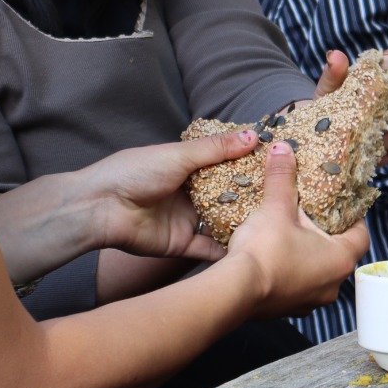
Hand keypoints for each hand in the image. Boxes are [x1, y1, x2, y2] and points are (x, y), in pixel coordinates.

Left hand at [67, 129, 265, 262]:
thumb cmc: (133, 172)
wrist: (100, 207)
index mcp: (187, 167)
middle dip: (252, 198)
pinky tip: (253, 252)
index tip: (279, 164)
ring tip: (277, 226)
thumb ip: (216, 149)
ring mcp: (187, 220)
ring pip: (222, 223)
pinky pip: (209, 249)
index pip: (224, 166)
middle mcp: (190, 194)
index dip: (248, 166)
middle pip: (227, 197)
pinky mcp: (181, 244)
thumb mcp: (178, 155)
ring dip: (243, 225)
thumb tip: (253, 136)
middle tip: (287, 199)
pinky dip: (227, 251)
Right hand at [225, 139, 370, 316]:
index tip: (342, 204)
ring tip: (290, 233)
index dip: (353, 217)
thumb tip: (283, 150)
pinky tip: (273, 256)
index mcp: (340, 260)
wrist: (234, 290)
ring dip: (308, 254)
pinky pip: (297, 285)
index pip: (361, 235)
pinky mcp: (288, 308)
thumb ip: (282, 177)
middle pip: (339, 253)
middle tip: (311, 214)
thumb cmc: (265, 251)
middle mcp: (331, 285)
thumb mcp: (276, 207)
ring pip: (318, 271)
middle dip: (326, 234)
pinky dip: (290, 271)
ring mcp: (310, 300)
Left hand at [314, 49, 387, 163]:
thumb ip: (333, 73)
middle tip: (370, 110)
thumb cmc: (333, 106)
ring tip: (368, 131)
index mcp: (385, 73)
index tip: (370, 84)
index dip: (387, 71)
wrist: (331, 136)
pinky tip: (373, 145)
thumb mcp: (329, 91)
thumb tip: (335, 55)